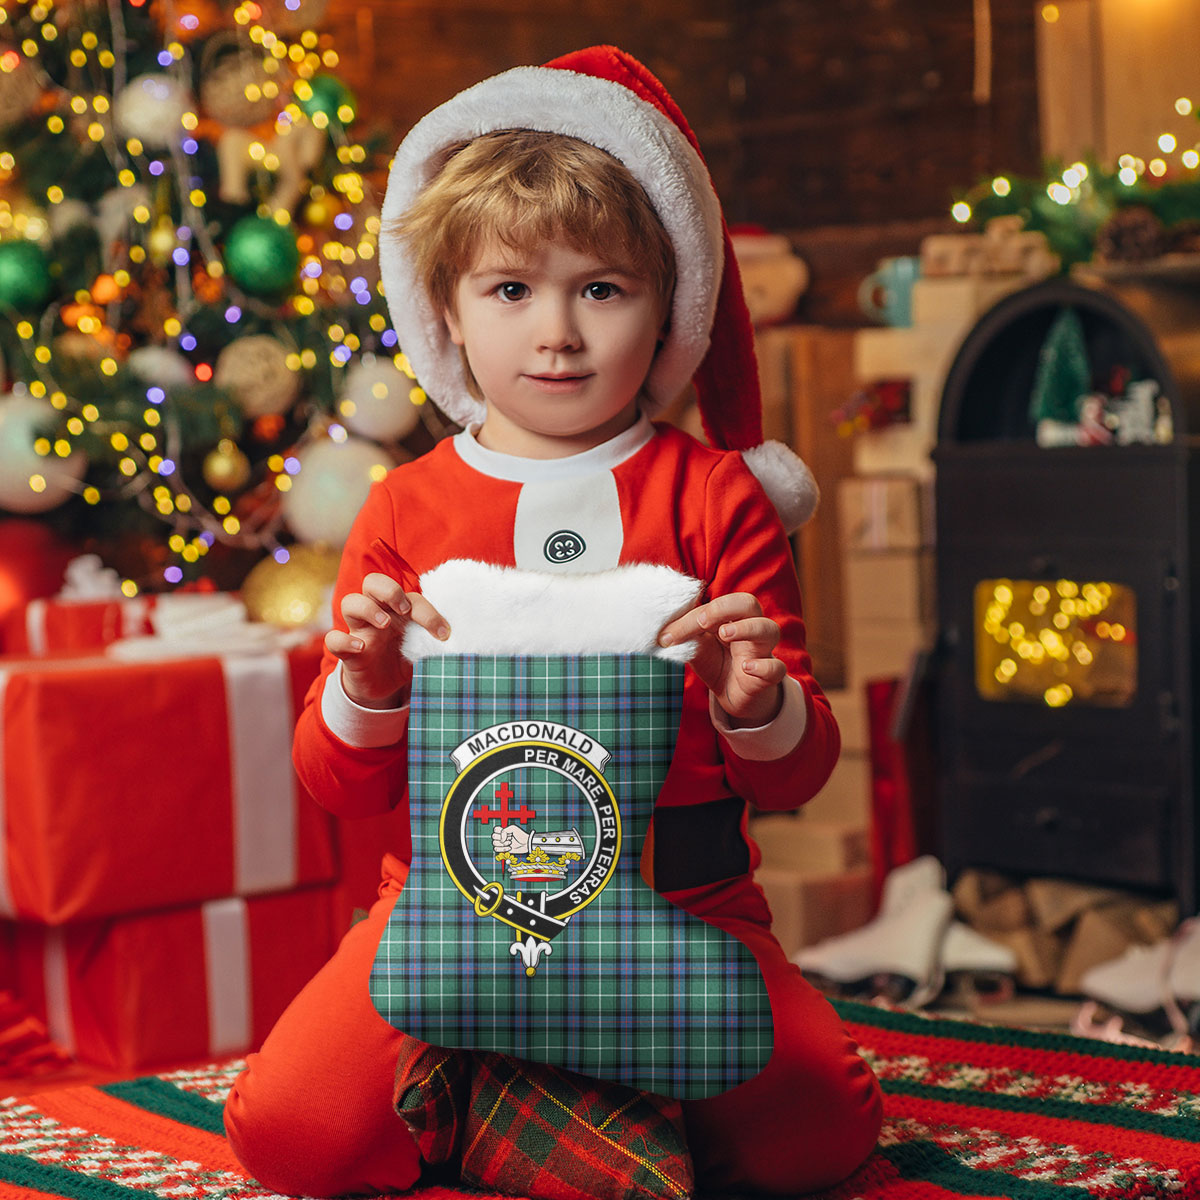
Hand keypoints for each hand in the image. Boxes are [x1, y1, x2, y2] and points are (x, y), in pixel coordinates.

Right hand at [324, 571, 448, 708]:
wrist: (384, 689)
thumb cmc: (405, 659)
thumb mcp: (423, 649)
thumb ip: (435, 642)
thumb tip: (462, 643)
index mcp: (398, 610)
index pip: (410, 596)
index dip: (428, 612)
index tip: (443, 634)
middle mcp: (377, 613)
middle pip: (373, 582)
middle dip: (389, 590)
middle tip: (404, 609)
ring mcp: (359, 630)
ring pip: (350, 602)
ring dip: (368, 608)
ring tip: (384, 623)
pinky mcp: (346, 652)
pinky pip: (333, 639)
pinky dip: (343, 640)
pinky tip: (361, 648)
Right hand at [493, 825, 531, 854]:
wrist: (526, 844)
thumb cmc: (521, 835)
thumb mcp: (513, 828)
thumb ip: (504, 830)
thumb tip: (501, 839)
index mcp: (503, 831)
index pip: (495, 829)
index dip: (499, 831)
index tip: (507, 832)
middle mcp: (501, 837)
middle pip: (493, 836)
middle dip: (501, 838)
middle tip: (510, 838)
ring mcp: (502, 844)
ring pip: (494, 843)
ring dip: (503, 844)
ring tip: (510, 843)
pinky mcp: (503, 850)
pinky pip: (496, 850)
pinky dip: (503, 849)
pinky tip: (509, 848)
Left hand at [658, 592, 785, 726]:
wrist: (734, 696)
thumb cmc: (717, 663)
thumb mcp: (697, 648)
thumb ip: (685, 636)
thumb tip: (661, 631)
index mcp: (731, 617)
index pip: (716, 605)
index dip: (692, 616)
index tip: (668, 635)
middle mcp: (750, 628)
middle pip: (749, 603)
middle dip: (724, 608)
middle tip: (702, 622)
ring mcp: (762, 651)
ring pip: (769, 630)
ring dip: (747, 628)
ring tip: (725, 634)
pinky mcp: (769, 676)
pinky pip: (776, 668)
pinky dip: (764, 666)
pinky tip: (746, 667)